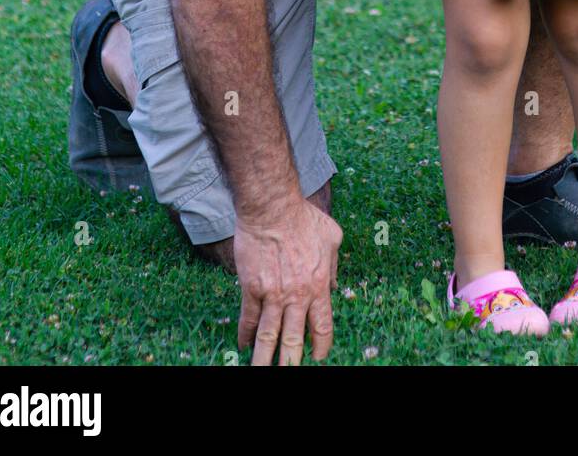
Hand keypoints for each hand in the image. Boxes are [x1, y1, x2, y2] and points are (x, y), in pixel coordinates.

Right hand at [233, 196, 342, 365]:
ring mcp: (272, 294)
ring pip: (269, 336)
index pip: (322, 327)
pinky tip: (244, 346)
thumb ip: (334, 264)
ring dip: (265, 358)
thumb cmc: (303, 217)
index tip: (318, 358)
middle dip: (292, 362)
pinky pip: (249, 318)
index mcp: (318, 285)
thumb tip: (334, 284)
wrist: (272, 207)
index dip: (321, 347)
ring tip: (262, 371)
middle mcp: (296, 296)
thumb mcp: (332, 237)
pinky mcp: (251, 287)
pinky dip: (246, 335)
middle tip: (291, 372)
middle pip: (294, 340)